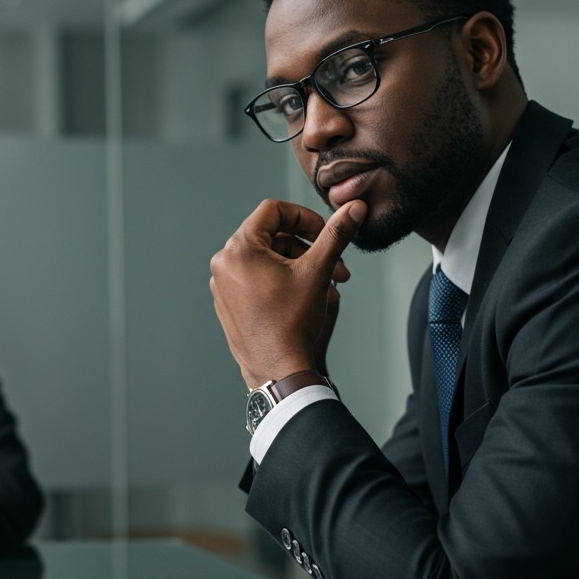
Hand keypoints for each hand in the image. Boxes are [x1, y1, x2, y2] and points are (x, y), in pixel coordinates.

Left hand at [210, 199, 364, 386]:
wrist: (277, 371)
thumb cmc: (292, 323)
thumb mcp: (318, 271)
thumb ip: (336, 234)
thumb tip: (355, 207)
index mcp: (239, 248)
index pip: (273, 211)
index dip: (305, 217)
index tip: (325, 232)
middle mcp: (224, 263)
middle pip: (271, 236)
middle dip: (308, 248)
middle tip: (336, 266)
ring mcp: (223, 286)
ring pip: (266, 259)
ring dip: (299, 266)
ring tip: (327, 286)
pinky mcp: (228, 304)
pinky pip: (256, 279)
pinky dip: (282, 281)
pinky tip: (306, 297)